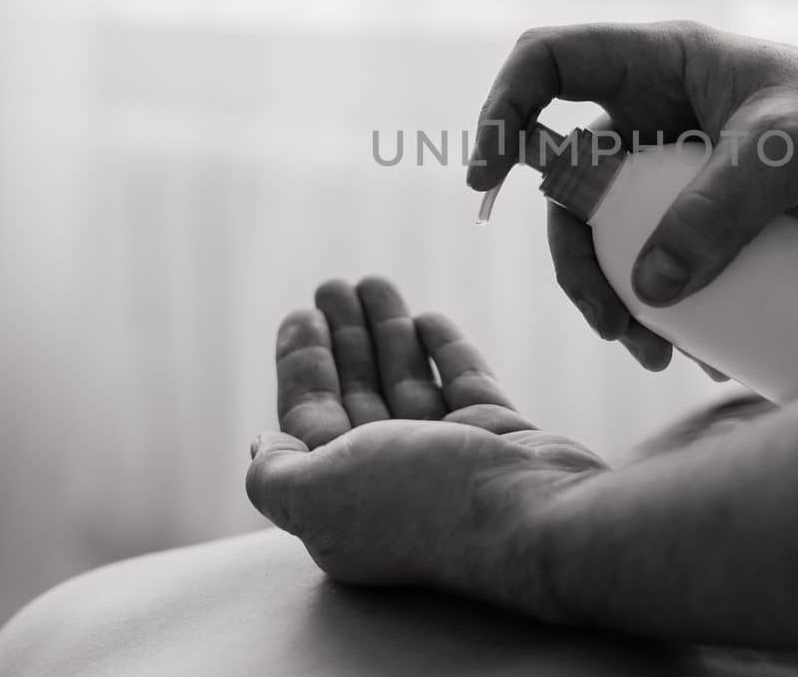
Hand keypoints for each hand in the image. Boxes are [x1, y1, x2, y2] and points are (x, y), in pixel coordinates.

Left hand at [246, 276, 605, 617]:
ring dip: (387, 331)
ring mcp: (449, 460)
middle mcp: (394, 483)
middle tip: (333, 286)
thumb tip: (263, 442)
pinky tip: (426, 317)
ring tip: (373, 280)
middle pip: (358, 395)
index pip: (310, 419)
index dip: (302, 364)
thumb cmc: (422, 502)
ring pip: (408, 383)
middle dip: (343, 338)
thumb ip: (276, 472)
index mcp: (344, 502)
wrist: (534, 517)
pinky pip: (463, 384)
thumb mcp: (318, 492)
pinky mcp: (499, 441)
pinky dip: (442, 350)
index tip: (300, 313)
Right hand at [469, 21, 797, 369]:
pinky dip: (657, 302)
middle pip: (569, 178)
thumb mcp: (787, 155)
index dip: (503, 109)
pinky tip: (687, 346)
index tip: (489, 178)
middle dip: (574, 253)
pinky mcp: (712, 215)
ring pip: (609, 229)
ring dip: (613, 292)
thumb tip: (648, 286)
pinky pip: (659, 258)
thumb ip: (717, 210)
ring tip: (651, 351)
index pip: (550, 63)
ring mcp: (682, 167)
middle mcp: (659, 113)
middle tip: (609, 318)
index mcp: (662, 64)